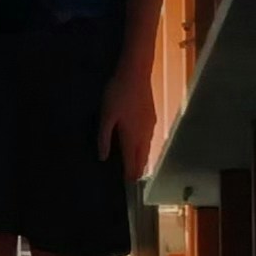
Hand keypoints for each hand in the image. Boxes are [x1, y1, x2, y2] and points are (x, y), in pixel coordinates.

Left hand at [98, 59, 156, 178]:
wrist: (136, 73)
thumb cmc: (118, 94)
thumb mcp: (106, 116)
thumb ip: (104, 138)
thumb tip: (103, 157)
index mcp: (132, 136)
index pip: (133, 160)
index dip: (131, 172)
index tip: (129, 182)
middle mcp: (144, 134)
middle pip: (143, 156)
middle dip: (139, 168)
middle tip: (134, 178)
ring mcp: (150, 125)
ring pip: (148, 147)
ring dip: (143, 158)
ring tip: (139, 165)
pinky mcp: (152, 116)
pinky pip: (149, 138)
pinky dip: (146, 147)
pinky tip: (142, 144)